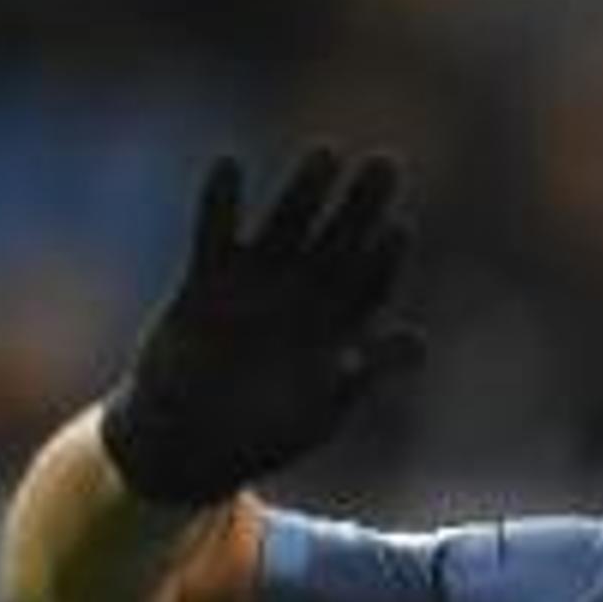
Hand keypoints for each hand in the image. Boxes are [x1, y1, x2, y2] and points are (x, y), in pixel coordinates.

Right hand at [98, 148, 425, 506]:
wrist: (186, 445)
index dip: (384, 258)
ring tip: (326, 155)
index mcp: (336, 330)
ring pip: (286, 227)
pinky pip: (216, 234)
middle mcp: (302, 296)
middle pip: (339, 242)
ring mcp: (256, 284)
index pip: (370, 284)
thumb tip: (416, 344)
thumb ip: (365, 376)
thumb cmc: (261, 436)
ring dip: (305, 192)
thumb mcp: (321, 413)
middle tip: (386, 164)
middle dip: (361, 205)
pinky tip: (229, 165)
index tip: (397, 229)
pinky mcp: (208, 281)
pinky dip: (221, 203)